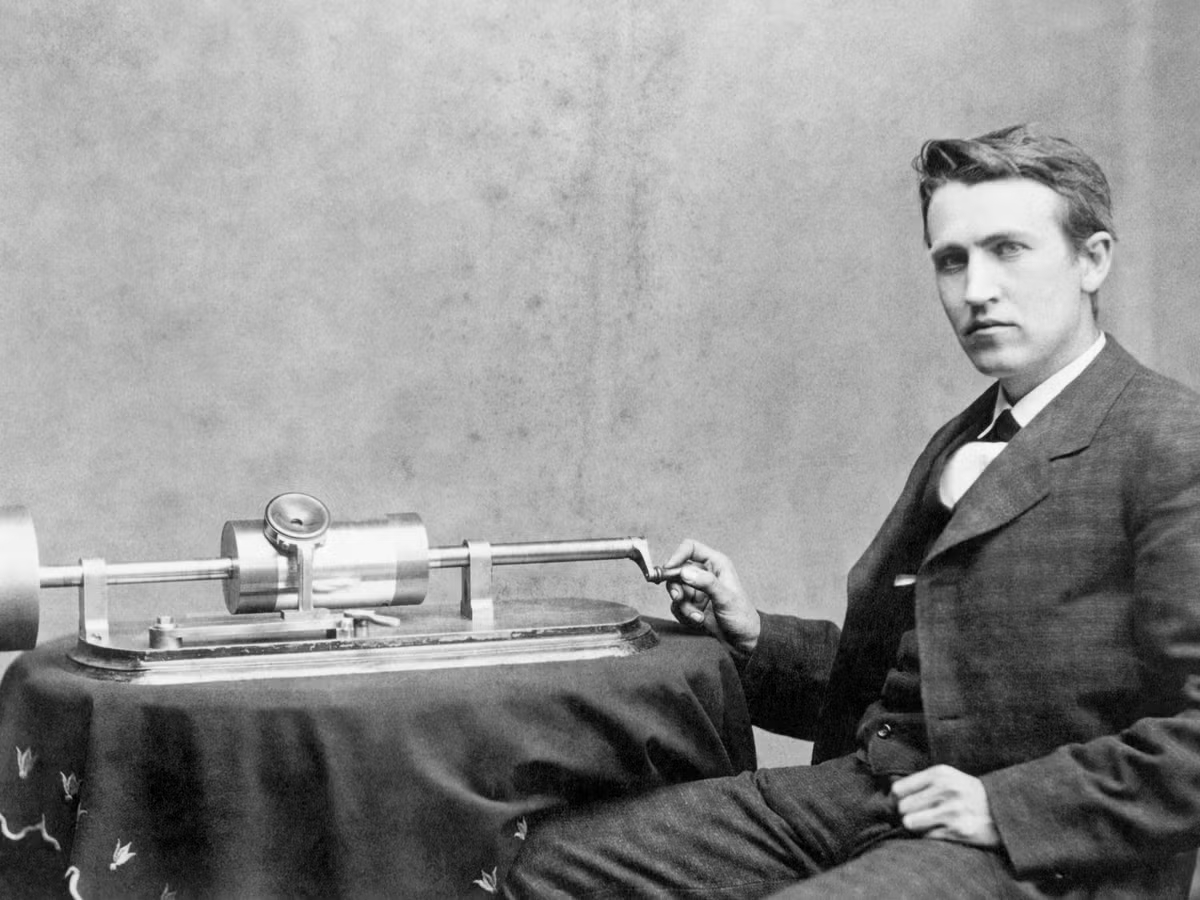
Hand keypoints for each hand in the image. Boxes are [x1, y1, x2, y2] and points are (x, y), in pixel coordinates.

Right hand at [663, 539, 760, 655]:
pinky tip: (698, 620)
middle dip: (676, 586)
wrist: (743, 640)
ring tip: (696, 616)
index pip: (690, 548)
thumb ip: (705, 583)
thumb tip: (684, 571)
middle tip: (678, 597)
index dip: (677, 556)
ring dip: (683, 605)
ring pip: (675, 589)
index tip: (668, 569)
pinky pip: (677, 605)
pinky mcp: (692, 604)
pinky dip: (684, 614)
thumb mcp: (725, 598)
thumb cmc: (742, 616)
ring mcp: (697, 589)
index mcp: (716, 564)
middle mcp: (705, 573)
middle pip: (677, 570)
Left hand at [890, 765, 1000, 846]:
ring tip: (927, 824)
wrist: (1005, 811)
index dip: (897, 800)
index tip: (903, 805)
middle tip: (918, 817)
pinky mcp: (958, 831)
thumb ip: (922, 783)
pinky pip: (927, 837)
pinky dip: (931, 836)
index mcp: (939, 774)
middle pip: (902, 808)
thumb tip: (890, 796)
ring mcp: (952, 811)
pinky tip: (943, 831)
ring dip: (916, 827)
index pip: (898, 789)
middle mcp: (945, 790)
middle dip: (906, 815)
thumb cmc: (969, 795)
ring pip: (910, 823)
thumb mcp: (948, 778)